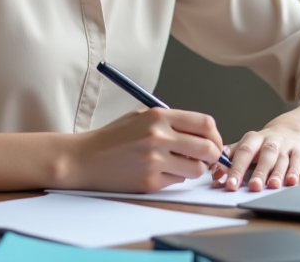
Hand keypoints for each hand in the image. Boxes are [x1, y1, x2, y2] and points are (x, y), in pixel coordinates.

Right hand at [60, 107, 223, 192]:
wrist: (85, 159)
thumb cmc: (113, 137)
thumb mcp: (140, 116)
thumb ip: (170, 121)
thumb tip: (203, 133)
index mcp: (158, 116)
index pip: (204, 123)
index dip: (215, 135)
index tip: (213, 141)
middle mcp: (158, 137)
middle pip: (207, 148)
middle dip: (213, 155)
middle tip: (207, 158)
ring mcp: (154, 161)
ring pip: (196, 169)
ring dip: (195, 169)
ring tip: (181, 164)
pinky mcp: (150, 182)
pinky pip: (177, 182)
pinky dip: (175, 178)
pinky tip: (159, 171)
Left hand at [212, 119, 299, 191]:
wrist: (293, 130)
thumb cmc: (265, 142)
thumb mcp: (248, 144)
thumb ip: (231, 157)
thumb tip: (214, 172)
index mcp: (254, 139)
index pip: (243, 152)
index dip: (236, 167)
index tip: (230, 184)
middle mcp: (270, 141)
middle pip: (264, 155)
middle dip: (258, 172)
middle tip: (252, 187)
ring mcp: (286, 146)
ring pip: (281, 159)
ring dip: (277, 173)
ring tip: (272, 186)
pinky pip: (297, 162)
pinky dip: (294, 172)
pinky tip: (291, 182)